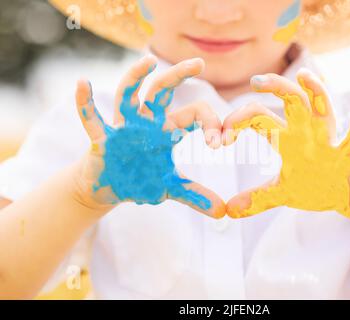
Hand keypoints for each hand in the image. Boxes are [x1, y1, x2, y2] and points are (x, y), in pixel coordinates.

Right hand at [73, 55, 225, 217]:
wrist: (108, 189)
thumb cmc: (140, 180)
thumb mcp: (170, 187)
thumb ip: (196, 195)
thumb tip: (223, 212)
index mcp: (166, 131)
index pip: (193, 115)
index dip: (209, 124)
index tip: (219, 143)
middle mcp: (146, 123)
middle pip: (161, 92)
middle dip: (178, 76)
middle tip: (199, 63)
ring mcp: (123, 128)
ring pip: (128, 96)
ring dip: (136, 78)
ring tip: (148, 62)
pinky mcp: (101, 138)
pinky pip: (91, 118)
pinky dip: (85, 103)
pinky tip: (82, 84)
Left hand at [224, 69, 349, 217]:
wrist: (347, 197)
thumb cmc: (314, 186)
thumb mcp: (281, 192)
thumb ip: (256, 198)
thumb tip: (228, 211)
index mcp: (287, 138)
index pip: (260, 118)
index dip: (239, 121)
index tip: (223, 136)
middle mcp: (306, 133)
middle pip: (291, 101)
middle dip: (275, 87)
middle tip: (255, 81)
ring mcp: (328, 142)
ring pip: (322, 110)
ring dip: (316, 92)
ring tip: (305, 76)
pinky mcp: (348, 158)